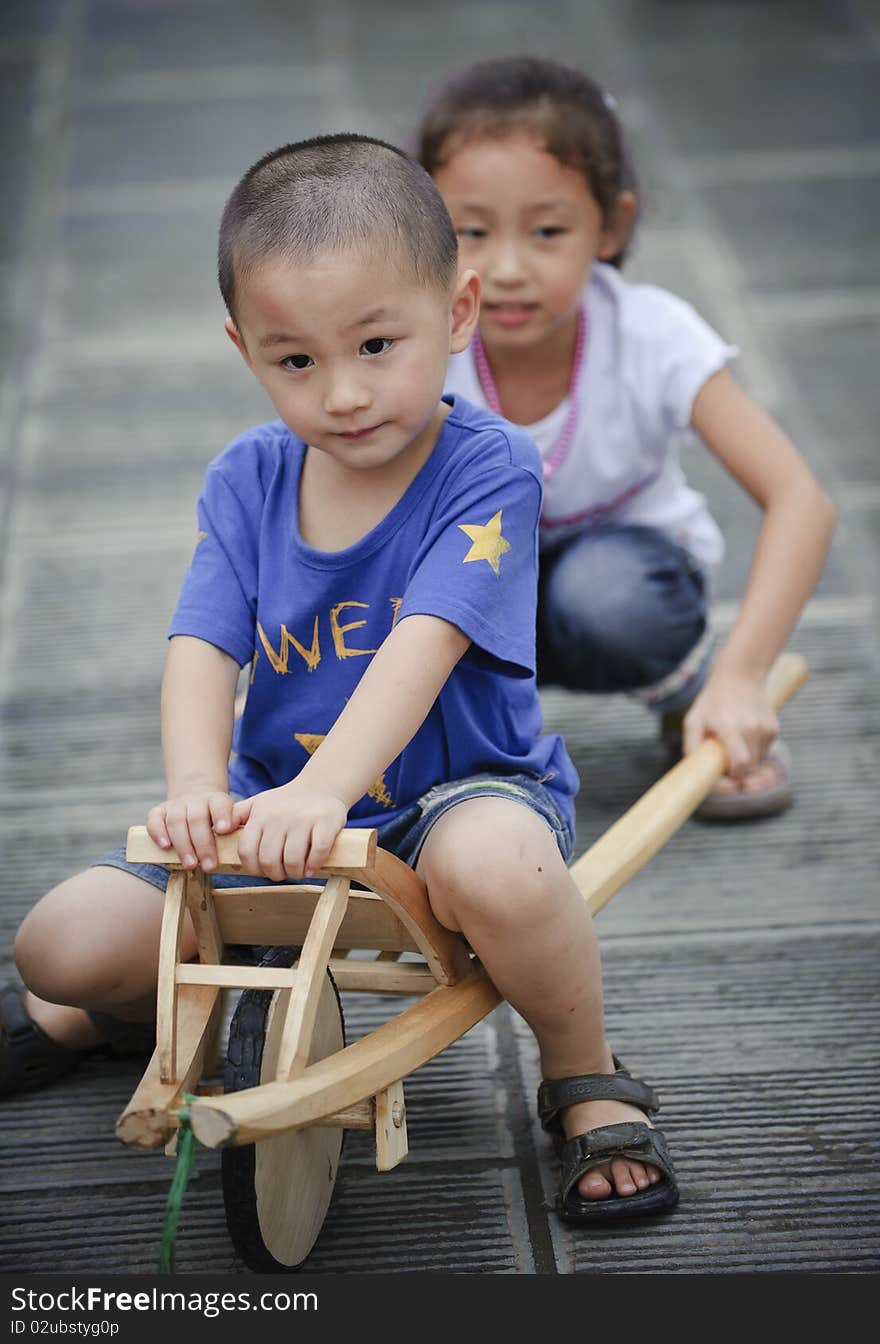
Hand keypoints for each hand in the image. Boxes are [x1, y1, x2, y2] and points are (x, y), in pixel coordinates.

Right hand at [146, 790, 235, 871]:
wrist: (195, 804)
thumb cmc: (215, 823)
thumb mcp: (227, 823)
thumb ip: (232, 833)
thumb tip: (237, 849)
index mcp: (216, 801)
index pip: (220, 804)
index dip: (222, 815)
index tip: (224, 830)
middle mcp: (196, 800)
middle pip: (197, 818)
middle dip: (203, 844)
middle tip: (209, 866)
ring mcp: (176, 805)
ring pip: (176, 821)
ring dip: (183, 845)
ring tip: (190, 864)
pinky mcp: (159, 811)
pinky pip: (154, 819)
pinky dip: (158, 833)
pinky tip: (165, 846)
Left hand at [231, 784, 347, 879]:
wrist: (320, 786)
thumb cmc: (285, 802)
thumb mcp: (257, 803)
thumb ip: (236, 816)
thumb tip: (215, 832)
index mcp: (260, 815)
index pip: (247, 851)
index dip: (253, 868)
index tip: (262, 871)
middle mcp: (279, 817)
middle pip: (269, 860)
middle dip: (274, 873)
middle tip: (282, 873)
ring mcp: (303, 820)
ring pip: (292, 859)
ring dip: (294, 873)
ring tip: (297, 872)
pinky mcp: (325, 823)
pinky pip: (318, 851)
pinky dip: (313, 865)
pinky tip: (311, 867)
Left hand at [682, 673, 778, 780]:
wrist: (739, 677)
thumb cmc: (712, 701)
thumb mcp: (693, 721)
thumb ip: (691, 747)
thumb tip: (697, 773)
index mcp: (729, 725)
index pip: (740, 762)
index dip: (734, 779)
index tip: (726, 784)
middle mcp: (750, 727)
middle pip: (749, 768)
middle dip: (737, 775)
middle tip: (724, 768)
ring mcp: (765, 728)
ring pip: (757, 762)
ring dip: (745, 762)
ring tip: (732, 744)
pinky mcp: (774, 729)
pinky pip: (763, 751)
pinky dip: (753, 751)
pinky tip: (743, 736)